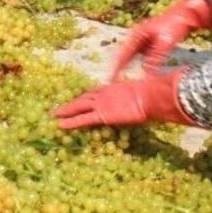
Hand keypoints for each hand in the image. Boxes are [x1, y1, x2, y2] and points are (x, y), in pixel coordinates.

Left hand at [51, 69, 195, 128]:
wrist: (151, 96)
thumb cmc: (152, 95)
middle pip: (84, 98)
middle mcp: (105, 94)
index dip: (86, 96)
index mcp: (114, 88)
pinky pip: (82, 119)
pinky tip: (59, 124)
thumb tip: (158, 95)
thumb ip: (147, 97)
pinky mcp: (102, 114)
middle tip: (59, 107)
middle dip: (71, 103)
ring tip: (53, 115)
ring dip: (65, 111)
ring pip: (78, 106)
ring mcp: (102, 103)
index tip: (78, 99)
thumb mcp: (148, 96)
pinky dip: (70, 122)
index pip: (95, 92)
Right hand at [109, 0, 211, 80]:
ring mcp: (142, 42)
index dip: (115, 67)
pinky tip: (139, 78)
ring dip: (127, 69)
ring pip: (131, 59)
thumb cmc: (174, 24)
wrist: (184, 15)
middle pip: (123, 57)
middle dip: (118, 70)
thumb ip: (155, 58)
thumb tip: (147, 74)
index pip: (121, 54)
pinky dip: (139, 68)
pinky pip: (141, 60)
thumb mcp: (164, 42)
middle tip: (112, 83)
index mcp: (135, 34)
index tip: (110, 79)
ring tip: (121, 83)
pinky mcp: (149, 46)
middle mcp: (136, 38)